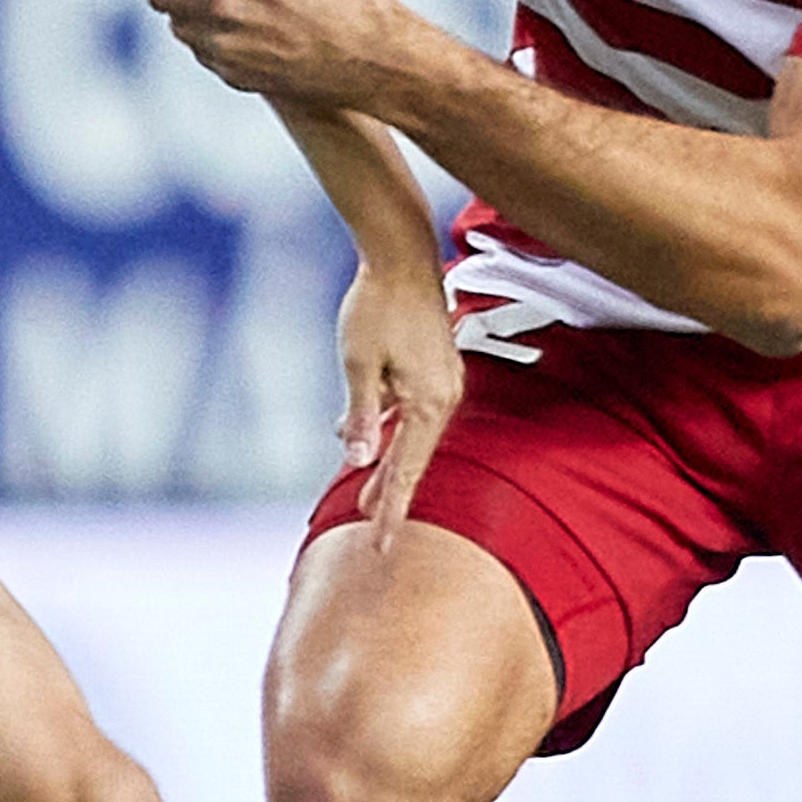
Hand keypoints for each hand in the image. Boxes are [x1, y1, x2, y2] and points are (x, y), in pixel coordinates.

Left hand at [334, 259, 460, 536]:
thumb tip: (356, 459)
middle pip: (414, 458)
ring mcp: (443, 382)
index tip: (381, 545)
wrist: (401, 257)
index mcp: (429, 402)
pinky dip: (391, 432)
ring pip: (412, 437)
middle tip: (372, 535)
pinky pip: (413, 413)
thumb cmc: (376, 306)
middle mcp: (445, 396)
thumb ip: (361, 414)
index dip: (392, 509)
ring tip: (365, 499)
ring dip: (388, 464)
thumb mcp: (357, 364)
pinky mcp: (435, 370)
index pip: (407, 470)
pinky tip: (368, 439)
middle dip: (391, 495)